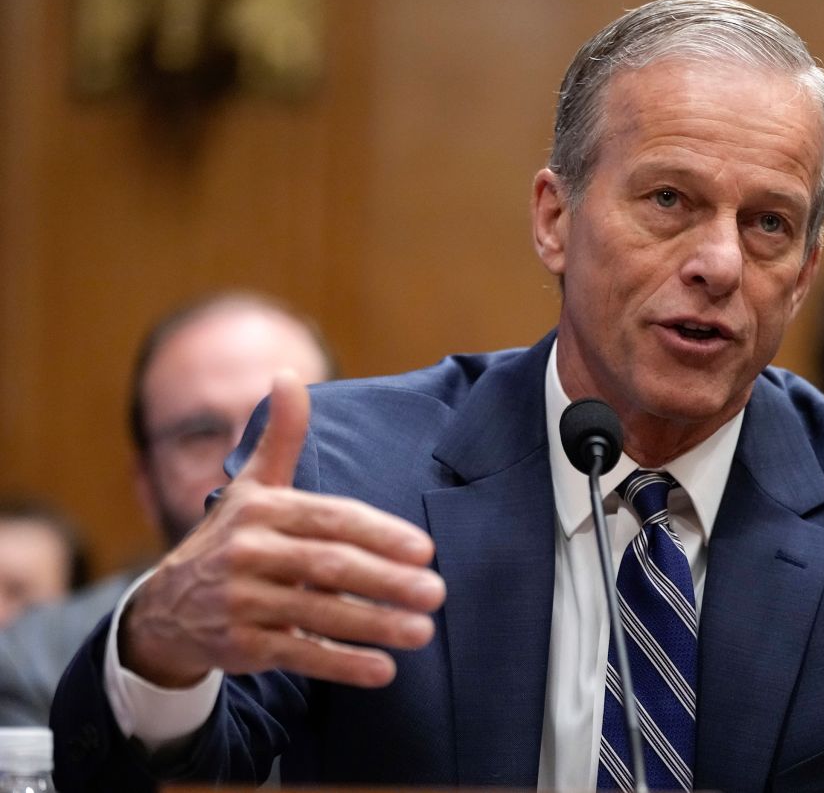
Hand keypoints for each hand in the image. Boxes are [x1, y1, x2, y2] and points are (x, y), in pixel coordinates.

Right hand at [120, 371, 444, 688]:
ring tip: (423, 632)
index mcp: (262, 510)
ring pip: (318, 613)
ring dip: (374, 625)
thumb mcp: (253, 486)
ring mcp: (242, 602)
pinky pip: (298, 654)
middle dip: (387, 581)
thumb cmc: (231, 538)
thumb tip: (287, 375)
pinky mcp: (240, 646)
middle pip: (329, 567)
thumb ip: (282, 437)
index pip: (331, 519)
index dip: (380, 534)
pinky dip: (341, 664)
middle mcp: (248, 553)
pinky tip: (383, 670)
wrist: (164, 608)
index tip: (425, 550)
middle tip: (436, 592)